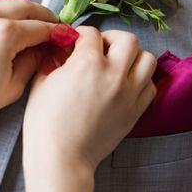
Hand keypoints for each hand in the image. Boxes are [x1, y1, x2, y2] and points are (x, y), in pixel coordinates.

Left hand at [0, 0, 57, 146]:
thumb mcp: (12, 87)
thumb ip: (33, 62)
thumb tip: (43, 49)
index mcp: (5, 33)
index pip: (40, 27)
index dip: (56, 32)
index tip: (66, 36)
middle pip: (24, 6)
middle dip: (42, 14)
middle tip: (52, 26)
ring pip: (3, 3)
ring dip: (21, 11)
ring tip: (29, 26)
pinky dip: (0, 16)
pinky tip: (2, 31)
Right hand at [23, 26, 156, 172]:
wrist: (61, 158)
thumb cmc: (45, 122)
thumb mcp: (42, 82)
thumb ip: (54, 59)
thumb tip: (61, 49)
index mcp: (87, 63)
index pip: (92, 33)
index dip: (81, 34)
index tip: (76, 41)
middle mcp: (113, 74)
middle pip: (128, 39)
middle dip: (112, 38)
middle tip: (101, 48)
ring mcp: (128, 94)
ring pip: (147, 60)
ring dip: (133, 57)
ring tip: (118, 65)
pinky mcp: (135, 112)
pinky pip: (150, 86)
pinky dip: (141, 80)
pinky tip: (125, 85)